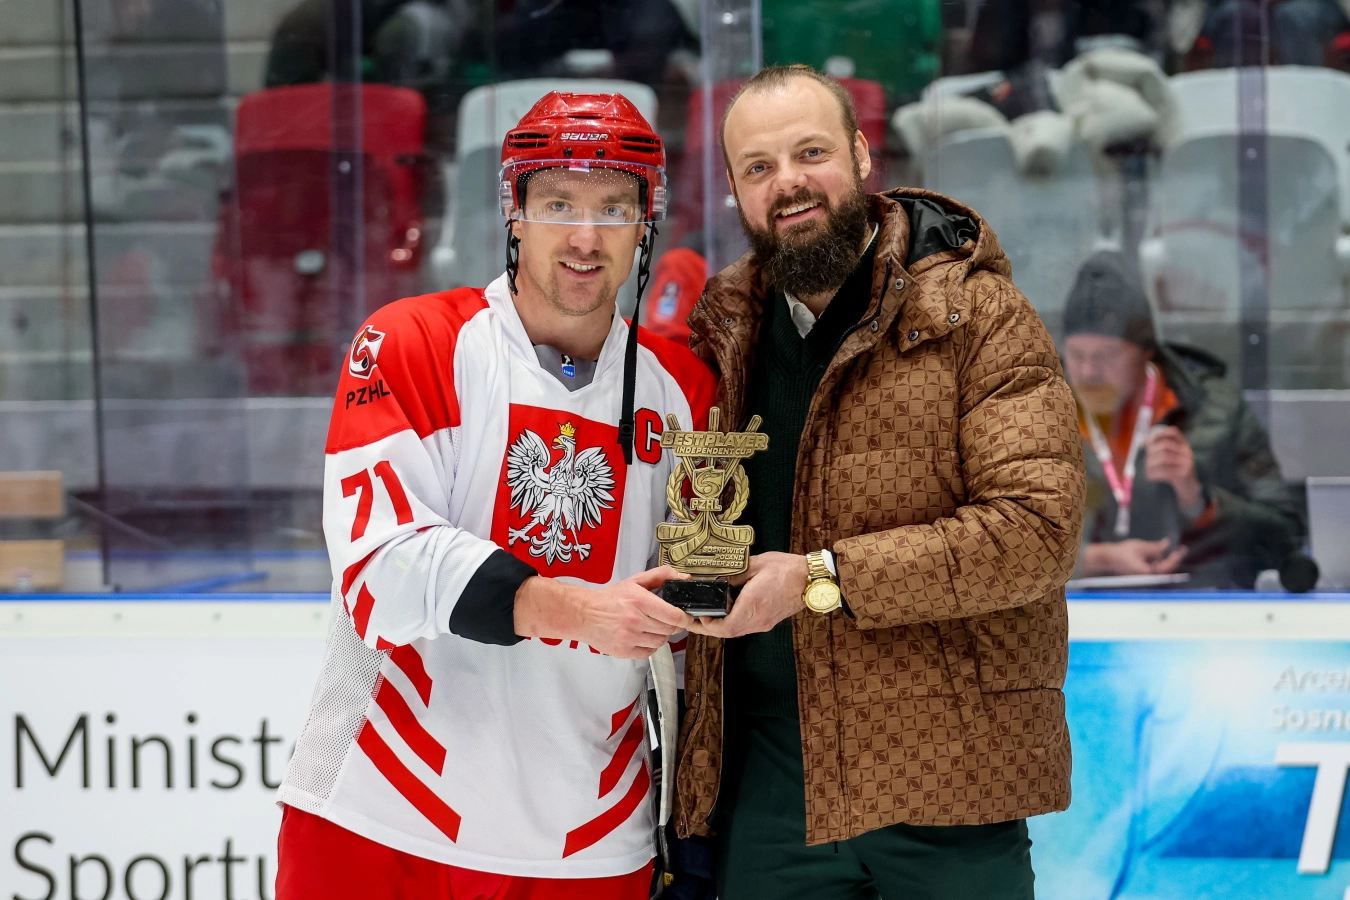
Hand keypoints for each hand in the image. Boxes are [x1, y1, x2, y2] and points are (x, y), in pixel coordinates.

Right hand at [515, 566, 693, 659]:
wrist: (585, 614)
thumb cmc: (610, 598)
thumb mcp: (635, 582)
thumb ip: (661, 576)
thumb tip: (683, 578)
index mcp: (640, 601)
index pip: (674, 616)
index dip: (684, 618)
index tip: (685, 616)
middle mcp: (635, 621)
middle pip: (669, 630)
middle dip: (672, 625)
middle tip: (667, 620)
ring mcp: (629, 638)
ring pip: (661, 642)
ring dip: (661, 635)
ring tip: (651, 627)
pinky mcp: (624, 651)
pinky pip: (649, 652)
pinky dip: (650, 645)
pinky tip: (643, 636)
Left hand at [687, 552, 806, 638]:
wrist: (811, 579)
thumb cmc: (786, 569)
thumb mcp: (755, 564)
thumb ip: (732, 574)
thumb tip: (715, 580)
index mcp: (753, 606)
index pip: (725, 627)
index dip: (707, 625)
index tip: (697, 614)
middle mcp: (758, 620)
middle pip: (727, 633)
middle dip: (707, 628)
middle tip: (692, 619)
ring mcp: (764, 623)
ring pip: (735, 632)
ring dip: (718, 627)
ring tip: (704, 616)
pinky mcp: (767, 621)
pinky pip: (744, 627)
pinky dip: (731, 623)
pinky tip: (724, 612)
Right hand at [1082, 539, 1186, 575]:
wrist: (1108, 559)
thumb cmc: (1121, 553)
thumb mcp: (1139, 546)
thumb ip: (1155, 547)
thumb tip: (1167, 544)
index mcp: (1146, 571)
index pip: (1166, 567)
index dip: (1175, 558)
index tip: (1181, 550)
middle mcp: (1147, 576)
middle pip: (1166, 569)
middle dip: (1174, 559)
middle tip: (1181, 549)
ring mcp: (1145, 576)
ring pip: (1161, 568)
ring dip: (1165, 559)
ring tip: (1167, 549)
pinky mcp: (1143, 573)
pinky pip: (1156, 568)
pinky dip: (1158, 561)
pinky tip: (1156, 554)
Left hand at [1144, 426, 1201, 511]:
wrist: (1189, 491)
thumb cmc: (1175, 473)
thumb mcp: (1169, 459)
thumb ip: (1158, 449)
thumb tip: (1142, 440)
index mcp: (1183, 445)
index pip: (1173, 432)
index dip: (1158, 434)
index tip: (1146, 443)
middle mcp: (1187, 451)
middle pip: (1164, 445)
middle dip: (1150, 453)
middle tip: (1145, 462)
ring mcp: (1187, 462)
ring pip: (1164, 457)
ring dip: (1150, 464)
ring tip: (1146, 471)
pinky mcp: (1184, 474)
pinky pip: (1165, 471)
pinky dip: (1153, 474)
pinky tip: (1150, 477)